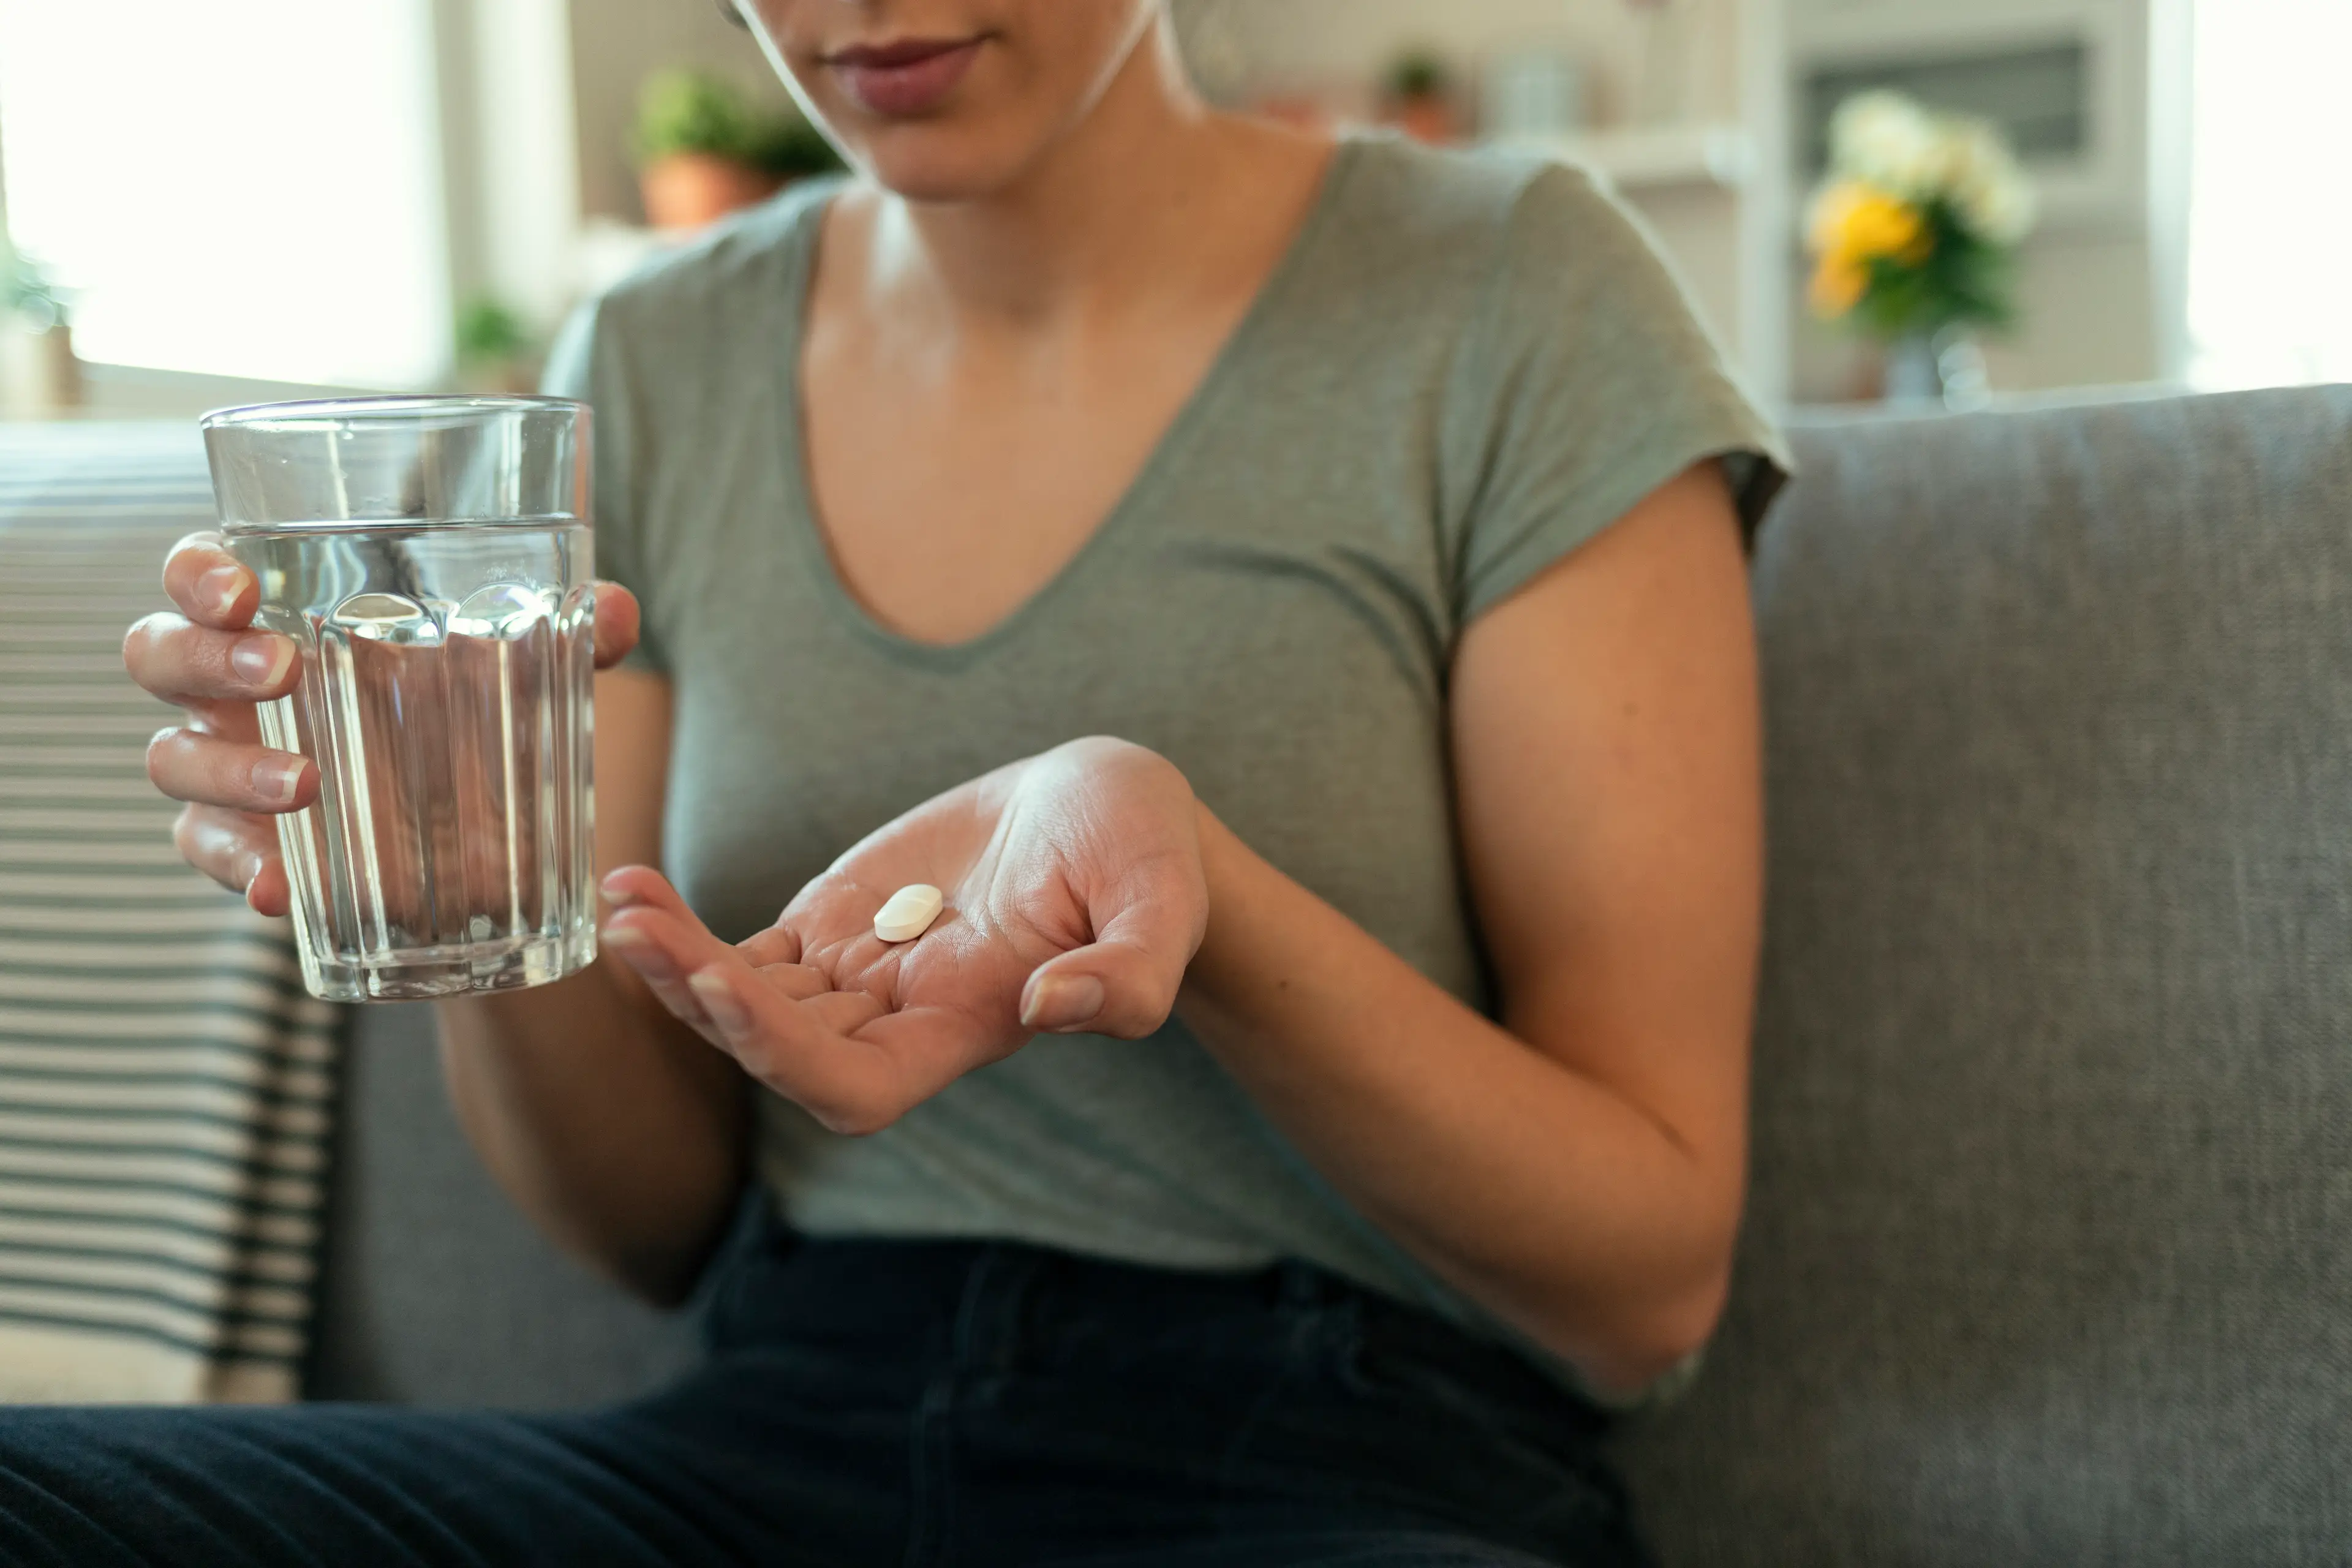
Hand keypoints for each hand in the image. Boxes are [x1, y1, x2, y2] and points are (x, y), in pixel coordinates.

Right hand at [124, 530, 642, 915]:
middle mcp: (229, 686)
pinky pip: (210, 855)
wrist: (460, 822)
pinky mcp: (238, 843)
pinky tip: (280, 892)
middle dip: (208, 658)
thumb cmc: (461, 702)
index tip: (241, 586)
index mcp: (276, 616)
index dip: (199, 574)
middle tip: (282, 669)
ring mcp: (223, 765)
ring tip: (302, 784)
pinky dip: (240, 869)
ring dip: (229, 770)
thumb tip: (617, 612)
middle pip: (160, 655)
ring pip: (173, 760)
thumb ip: (566, 633)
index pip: (200, 575)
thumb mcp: (517, 664)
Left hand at [598, 737, 1208, 1135]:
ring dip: (673, 963)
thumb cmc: (1147, 857)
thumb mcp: (1162, 906)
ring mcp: (858, 970)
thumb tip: (1051, 1006)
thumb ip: (1128, 975)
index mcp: (965, 1027)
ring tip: (619, 904)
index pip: (855, 1087)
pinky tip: (630, 888)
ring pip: (744, 998)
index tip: (727, 985)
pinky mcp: (833, 922)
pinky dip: (683, 929)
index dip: (784, 1054)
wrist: (1109, 805)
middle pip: (775, 1047)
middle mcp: (898, 1017)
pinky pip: (741, 949)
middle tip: (637, 933)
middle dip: (698, 1002)